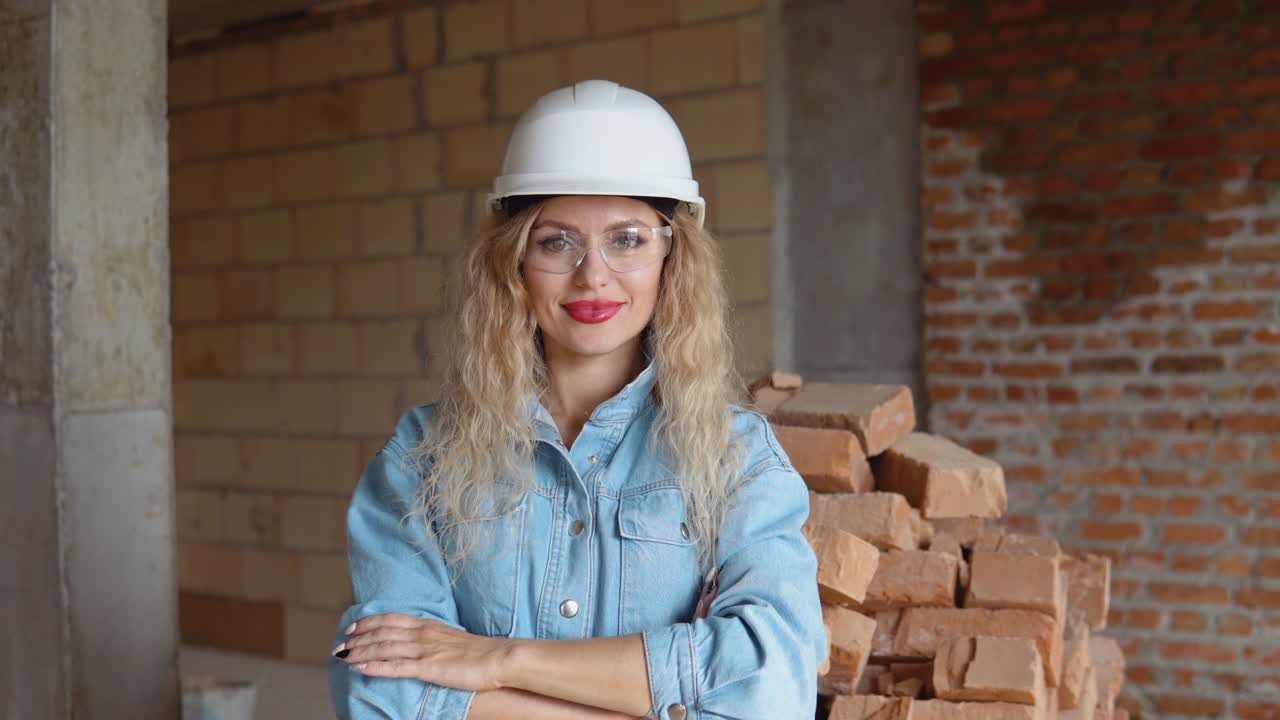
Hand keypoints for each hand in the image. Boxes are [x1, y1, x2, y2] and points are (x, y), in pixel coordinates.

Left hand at [333, 613, 511, 691]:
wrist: (497, 657)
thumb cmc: (479, 652)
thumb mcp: (452, 638)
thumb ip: (433, 638)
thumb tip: (421, 643)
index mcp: (428, 624)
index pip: (391, 619)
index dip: (369, 622)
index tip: (353, 627)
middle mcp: (422, 633)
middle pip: (382, 632)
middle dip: (358, 638)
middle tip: (340, 643)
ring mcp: (424, 650)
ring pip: (384, 648)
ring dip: (360, 651)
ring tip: (343, 656)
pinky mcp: (428, 667)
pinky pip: (396, 666)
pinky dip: (375, 666)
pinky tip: (361, 668)